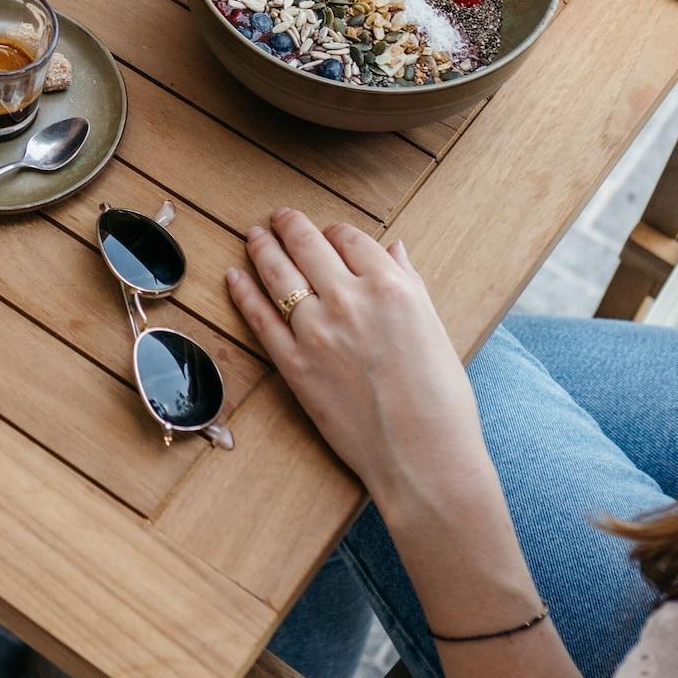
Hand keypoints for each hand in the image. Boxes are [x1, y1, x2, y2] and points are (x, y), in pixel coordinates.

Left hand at [226, 210, 487, 513]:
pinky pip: (260, 318)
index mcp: (390, 287)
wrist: (424, 459)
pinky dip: (244, 292)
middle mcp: (349, 300)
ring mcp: (316, 332)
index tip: (327, 232)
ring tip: (255, 236)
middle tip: (279, 218)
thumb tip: (394, 249)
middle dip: (289, 225)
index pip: (350, 239)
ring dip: (262, 248)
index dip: (335, 231)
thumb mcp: (434, 329)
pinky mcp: (294, 365)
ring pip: (278, 274)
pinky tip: (235, 276)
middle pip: (307, 245)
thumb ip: (409, 282)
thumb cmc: (442, 401)